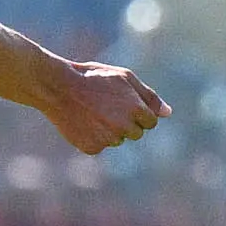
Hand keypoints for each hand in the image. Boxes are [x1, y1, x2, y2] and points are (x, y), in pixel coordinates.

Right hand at [48, 61, 169, 153]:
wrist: (57, 87)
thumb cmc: (92, 78)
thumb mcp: (124, 78)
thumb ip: (149, 96)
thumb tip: (168, 113)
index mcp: (136, 109)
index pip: (150, 121)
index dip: (137, 112)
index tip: (121, 102)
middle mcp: (124, 127)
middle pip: (136, 133)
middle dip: (125, 123)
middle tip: (105, 107)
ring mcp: (108, 139)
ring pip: (117, 140)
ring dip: (109, 130)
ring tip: (91, 113)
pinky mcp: (92, 147)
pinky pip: (99, 146)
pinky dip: (92, 137)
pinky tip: (82, 122)